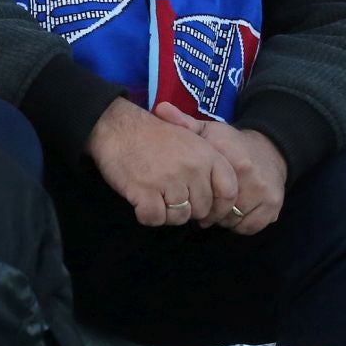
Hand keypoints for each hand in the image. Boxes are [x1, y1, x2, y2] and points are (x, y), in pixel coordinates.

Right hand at [87, 97, 239, 226]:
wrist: (116, 126)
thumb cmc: (152, 134)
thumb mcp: (189, 138)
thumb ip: (207, 164)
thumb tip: (216, 199)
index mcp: (207, 154)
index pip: (229, 191)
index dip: (220, 207)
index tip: (207, 211)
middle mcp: (192, 168)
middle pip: (202, 209)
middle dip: (187, 209)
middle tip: (169, 195)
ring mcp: (169, 180)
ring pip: (180, 218)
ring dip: (166, 213)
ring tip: (154, 194)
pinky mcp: (145, 192)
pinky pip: (155, 219)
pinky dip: (147, 215)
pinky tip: (141, 199)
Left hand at [152, 104, 287, 234]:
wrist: (271, 148)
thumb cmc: (232, 143)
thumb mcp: (209, 130)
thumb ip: (183, 122)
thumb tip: (160, 109)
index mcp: (230, 159)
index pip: (205, 192)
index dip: (195, 196)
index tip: (191, 193)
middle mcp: (249, 177)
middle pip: (217, 210)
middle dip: (207, 210)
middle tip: (204, 203)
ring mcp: (263, 193)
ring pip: (232, 220)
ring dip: (222, 219)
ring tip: (219, 206)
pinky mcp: (273, 206)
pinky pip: (249, 227)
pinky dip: (240, 224)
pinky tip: (235, 212)